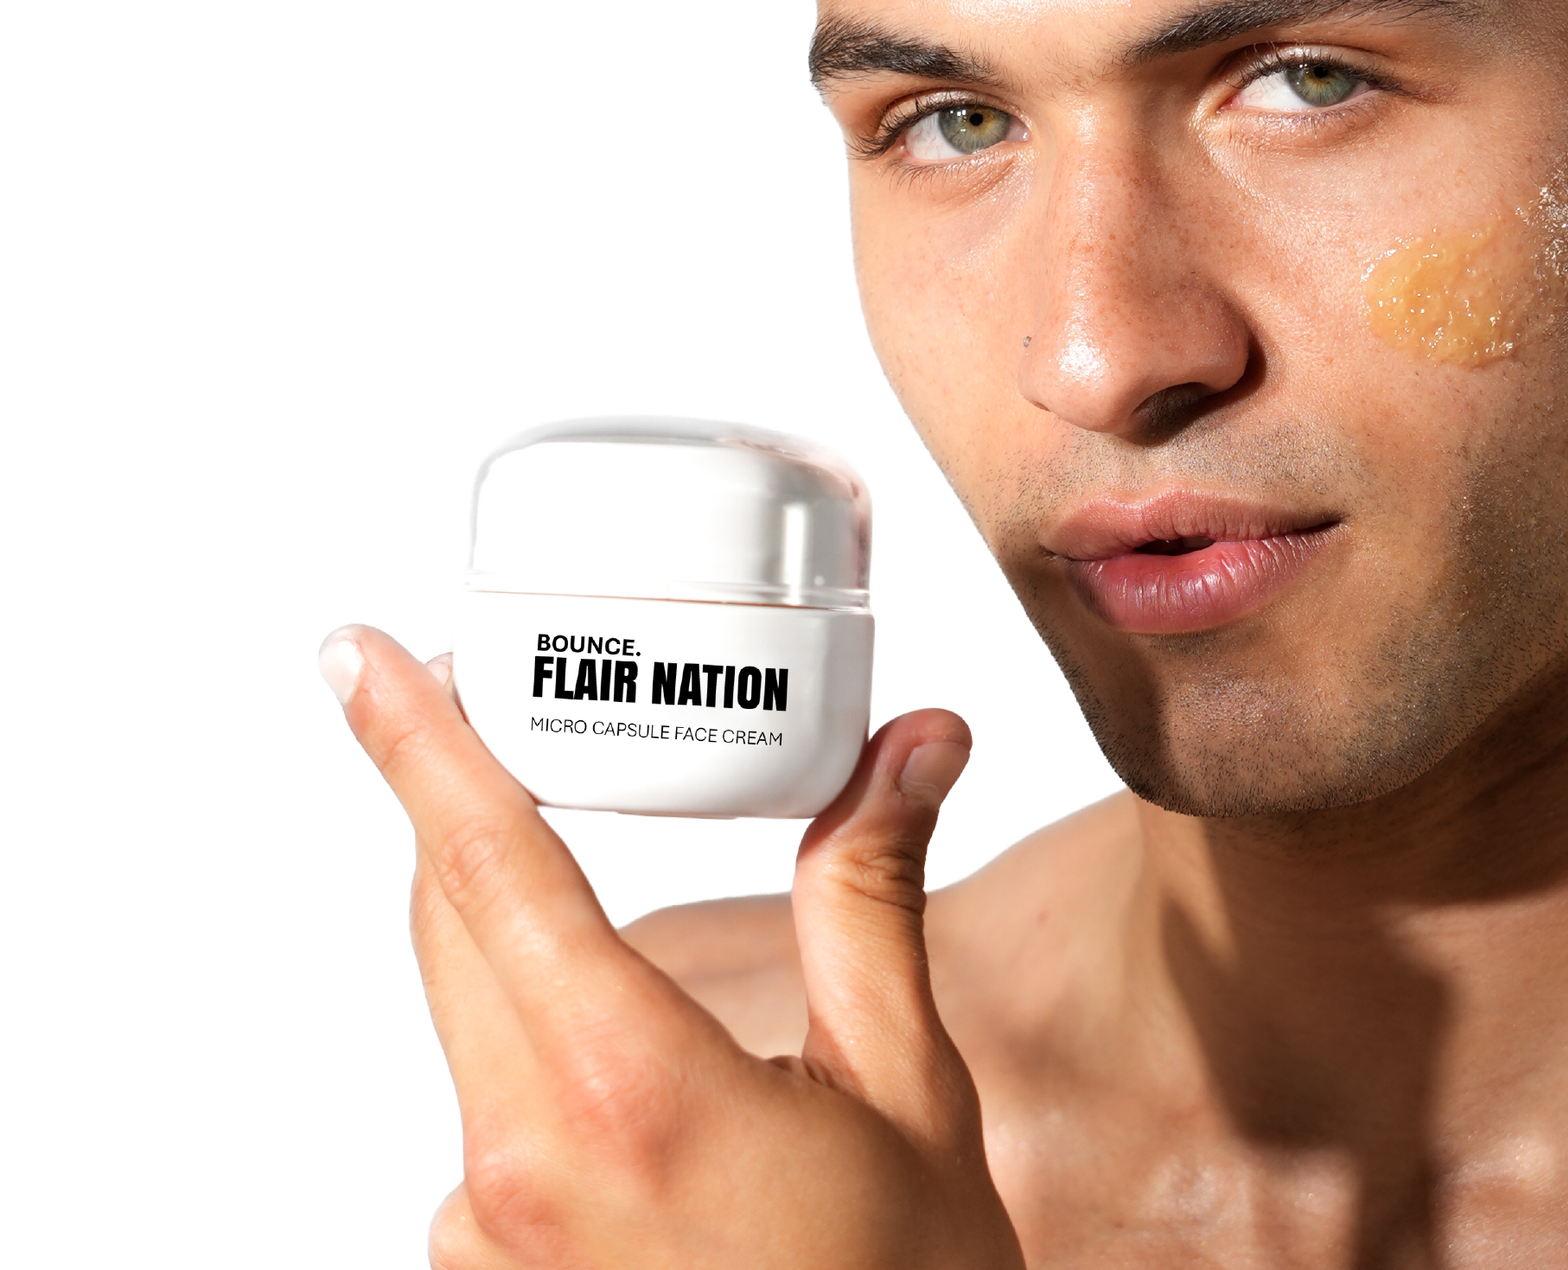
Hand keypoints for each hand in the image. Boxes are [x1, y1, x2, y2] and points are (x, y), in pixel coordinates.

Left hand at [320, 625, 1024, 1268]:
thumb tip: (911, 746)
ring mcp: (484, 1237)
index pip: (490, 868)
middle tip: (518, 715)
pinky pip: (488, 1114)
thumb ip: (874, 896)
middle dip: (472, 810)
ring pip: (471, 1019)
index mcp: (627, 1090)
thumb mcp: (906, 1090)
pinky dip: (543, 1051)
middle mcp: (517, 1165)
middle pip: (454, 925)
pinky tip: (652, 1091)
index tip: (356, 655)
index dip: (415, 744)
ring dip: (523, 941)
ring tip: (643, 932)